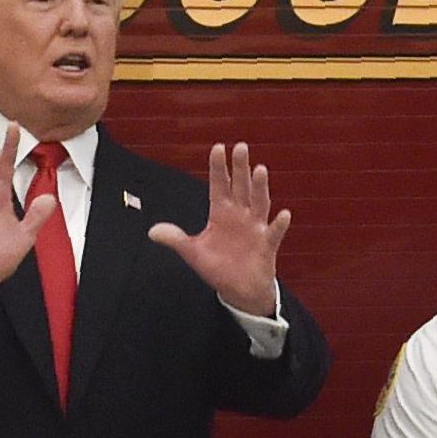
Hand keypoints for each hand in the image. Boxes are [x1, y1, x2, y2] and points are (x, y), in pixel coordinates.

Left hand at [148, 142, 291, 318]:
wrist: (239, 290)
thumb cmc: (219, 267)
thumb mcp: (193, 253)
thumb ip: (176, 239)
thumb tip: (152, 232)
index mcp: (221, 214)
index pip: (219, 186)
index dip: (218, 168)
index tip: (218, 148)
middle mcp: (240, 216)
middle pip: (240, 187)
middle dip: (240, 168)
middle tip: (240, 147)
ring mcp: (255, 228)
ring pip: (259, 203)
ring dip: (259, 187)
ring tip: (259, 170)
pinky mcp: (266, 245)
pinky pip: (274, 233)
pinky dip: (279, 224)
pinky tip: (284, 214)